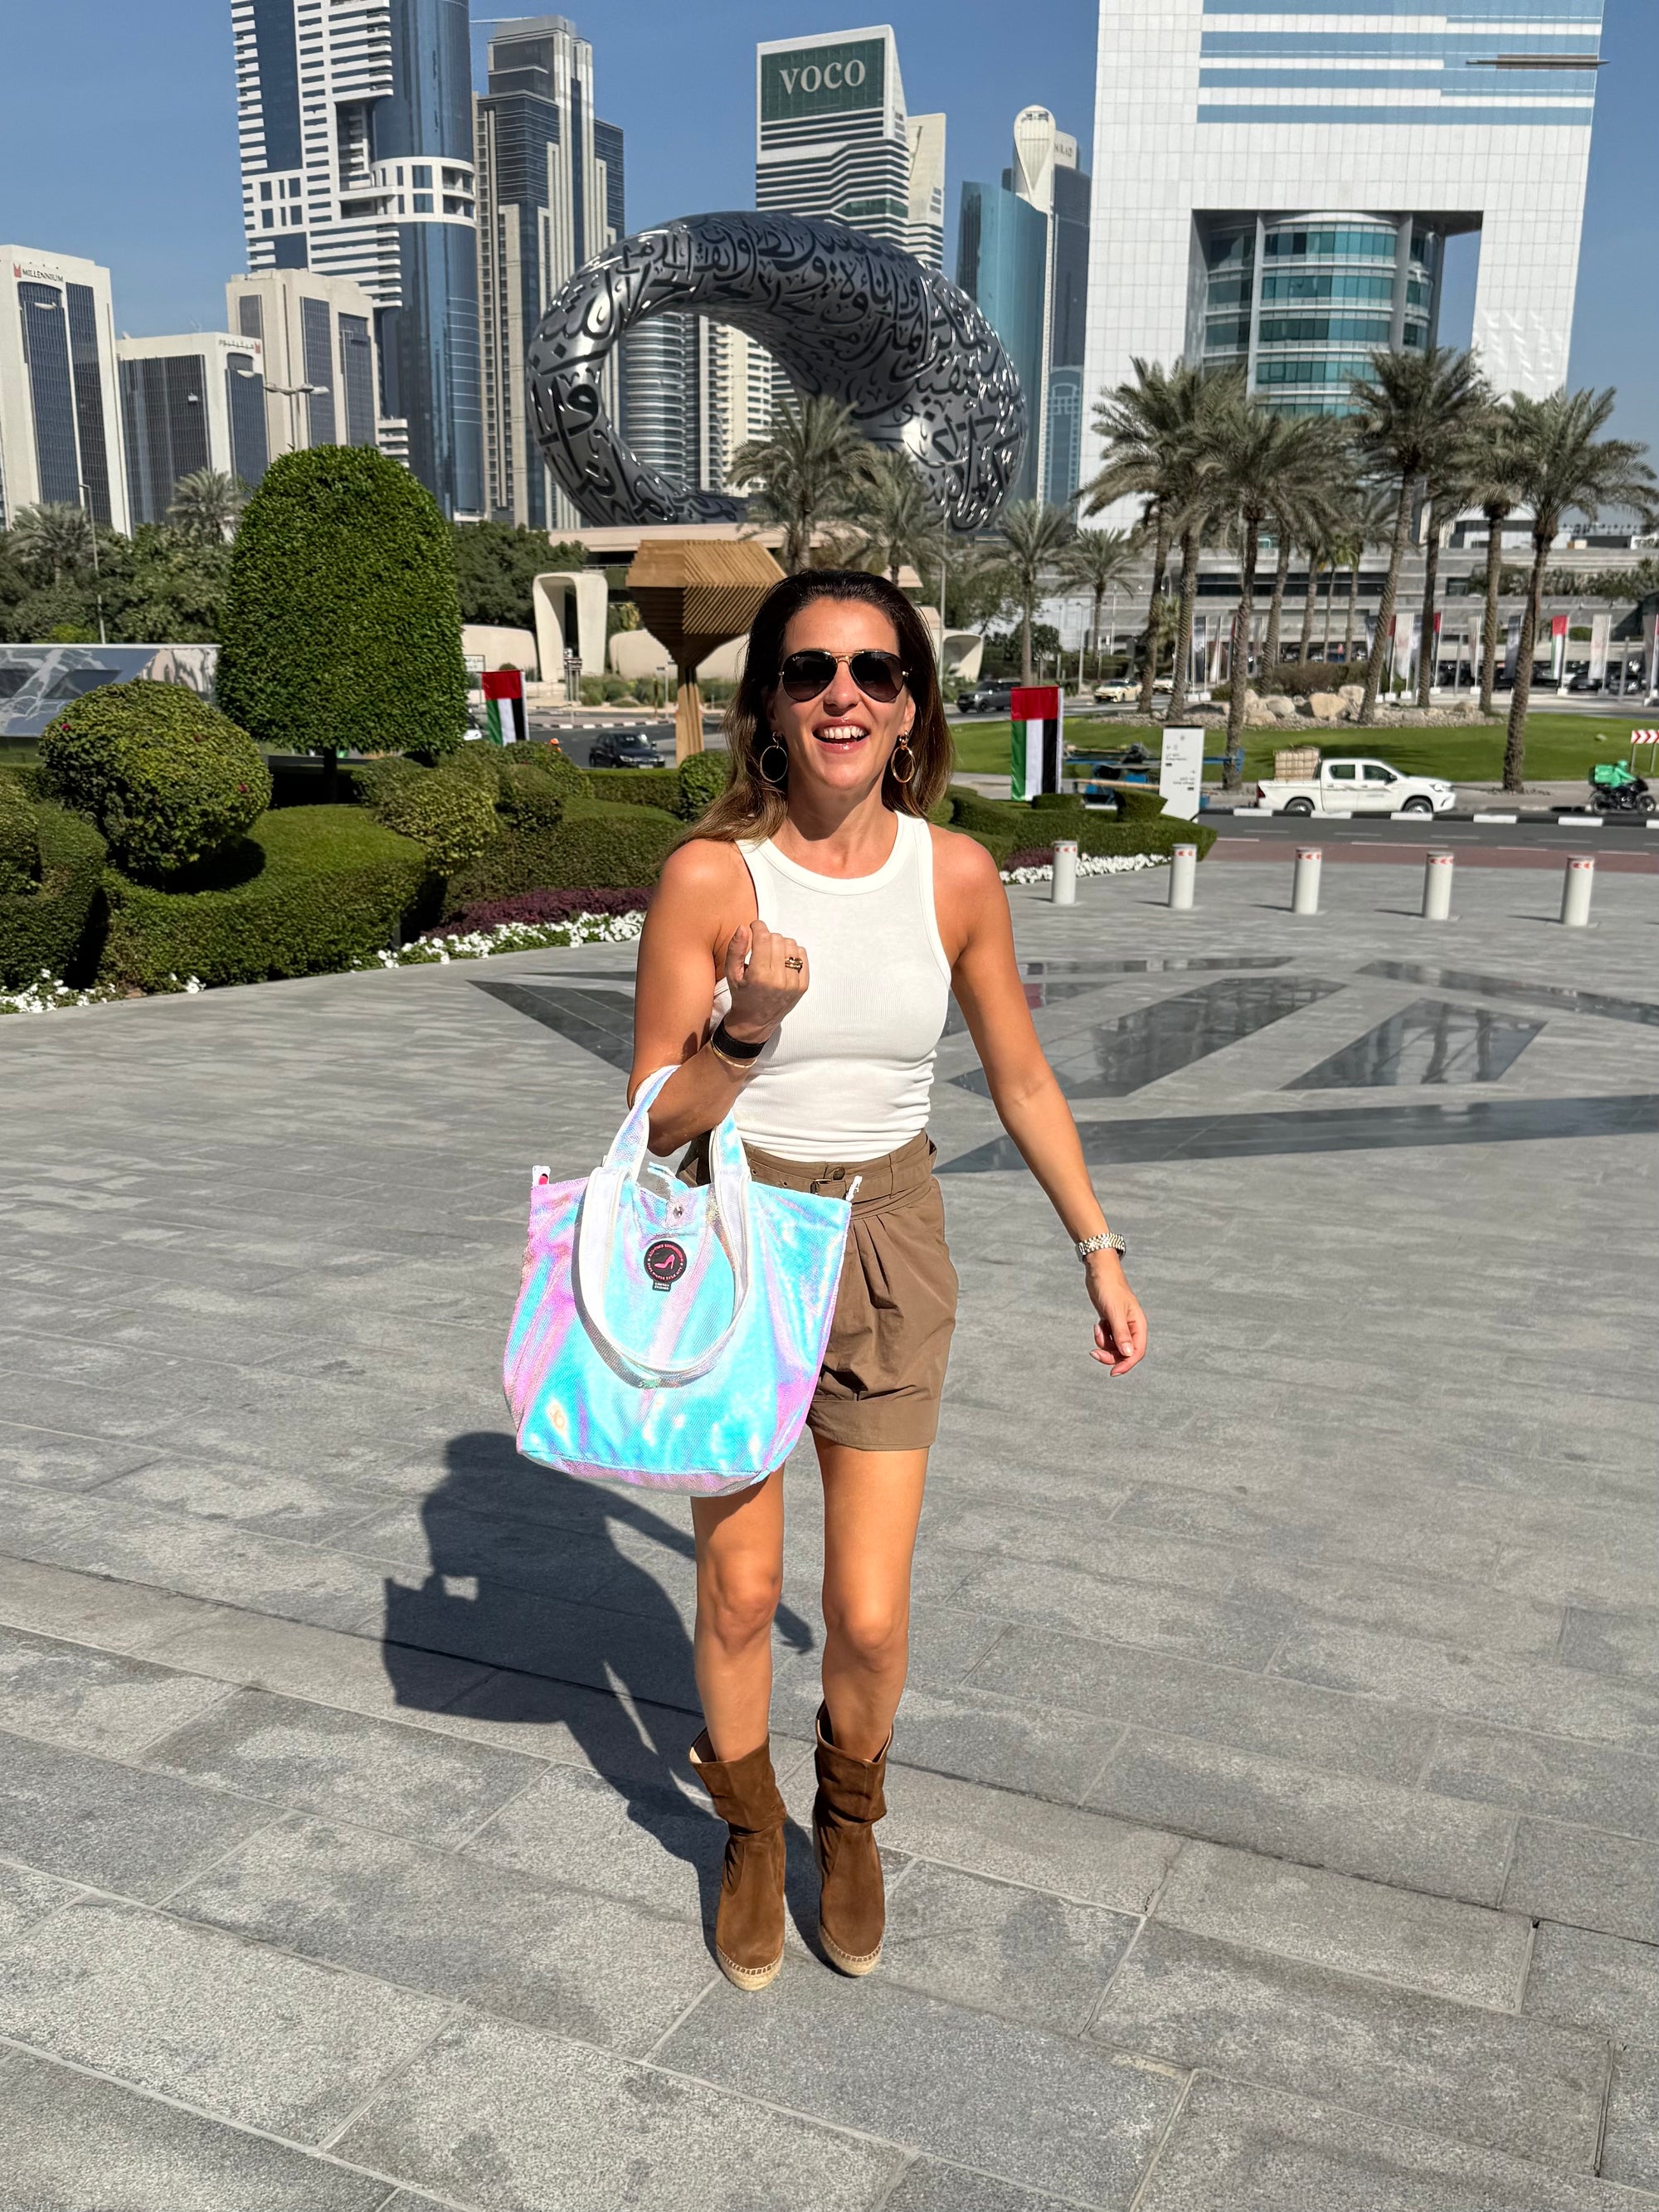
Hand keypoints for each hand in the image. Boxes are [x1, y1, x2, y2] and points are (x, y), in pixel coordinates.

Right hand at [721, 920, 808, 1043]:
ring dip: (780, 944)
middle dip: (767, 938)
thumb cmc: (742, 995)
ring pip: (791, 944)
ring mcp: (793, 983)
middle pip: (777, 939)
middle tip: (760, 947)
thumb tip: (744, 928)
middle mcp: (779, 980)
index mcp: (759, 976)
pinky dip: (792, 953)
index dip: (758, 927)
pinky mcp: (803, 985)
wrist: (755, 1021)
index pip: (764, 938)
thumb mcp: (731, 973)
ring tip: (771, 955)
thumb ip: (735, 949)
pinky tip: (782, 962)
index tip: (754, 927)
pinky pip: (802, 955)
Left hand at [1085, 1252, 1146, 1375]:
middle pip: (1124, 1352)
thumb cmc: (1109, 1288)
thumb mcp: (1114, 1312)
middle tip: (1093, 1352)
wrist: (1099, 1272)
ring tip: (1097, 1329)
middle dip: (1109, 1355)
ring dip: (1103, 1344)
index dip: (1126, 1364)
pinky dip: (1101, 1335)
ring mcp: (1121, 1325)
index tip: (1112, 1373)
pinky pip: (1107, 1338)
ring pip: (1114, 1346)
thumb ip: (1121, 1334)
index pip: (1137, 1352)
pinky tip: (1097, 1324)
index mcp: (1138, 1325)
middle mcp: (1132, 1327)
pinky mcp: (1111, 1322)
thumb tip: (1128, 1354)